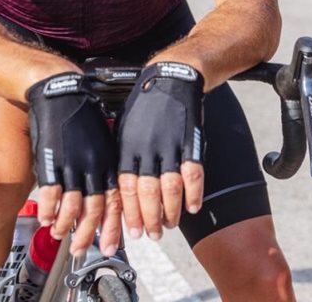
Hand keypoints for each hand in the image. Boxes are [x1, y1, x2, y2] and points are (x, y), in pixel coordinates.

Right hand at [25, 73, 121, 257]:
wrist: (61, 91)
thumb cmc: (81, 114)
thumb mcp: (102, 140)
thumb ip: (103, 166)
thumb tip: (104, 190)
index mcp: (108, 161)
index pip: (116, 201)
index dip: (112, 226)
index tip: (110, 245)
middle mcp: (93, 165)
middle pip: (95, 209)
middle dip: (89, 234)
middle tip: (82, 250)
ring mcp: (72, 164)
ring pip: (73, 205)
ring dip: (66, 224)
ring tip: (60, 235)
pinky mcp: (52, 159)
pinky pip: (51, 192)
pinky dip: (49, 209)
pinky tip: (45, 219)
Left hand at [117, 62, 204, 239]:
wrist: (172, 77)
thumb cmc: (146, 102)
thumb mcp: (123, 127)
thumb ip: (121, 155)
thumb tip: (117, 184)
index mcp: (127, 147)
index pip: (125, 189)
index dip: (129, 214)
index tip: (132, 231)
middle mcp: (147, 149)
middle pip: (147, 194)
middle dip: (149, 219)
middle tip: (153, 234)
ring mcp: (170, 146)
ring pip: (170, 188)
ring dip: (171, 211)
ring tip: (170, 224)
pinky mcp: (190, 142)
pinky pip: (193, 174)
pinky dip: (193, 194)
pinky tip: (192, 207)